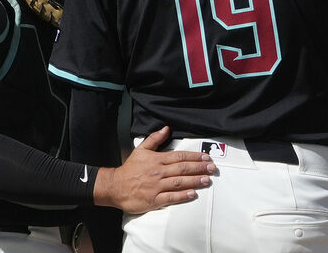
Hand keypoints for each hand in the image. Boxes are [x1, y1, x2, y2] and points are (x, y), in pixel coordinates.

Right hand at [92, 126, 214, 213]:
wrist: (115, 186)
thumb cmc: (130, 169)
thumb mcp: (141, 150)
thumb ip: (155, 139)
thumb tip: (166, 128)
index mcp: (157, 160)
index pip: (179, 156)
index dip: (194, 157)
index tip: (206, 158)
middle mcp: (158, 172)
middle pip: (182, 169)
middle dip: (199, 168)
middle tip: (212, 168)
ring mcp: (156, 186)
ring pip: (179, 182)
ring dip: (195, 181)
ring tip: (207, 180)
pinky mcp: (154, 199)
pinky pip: (171, 197)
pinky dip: (182, 196)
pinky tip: (193, 194)